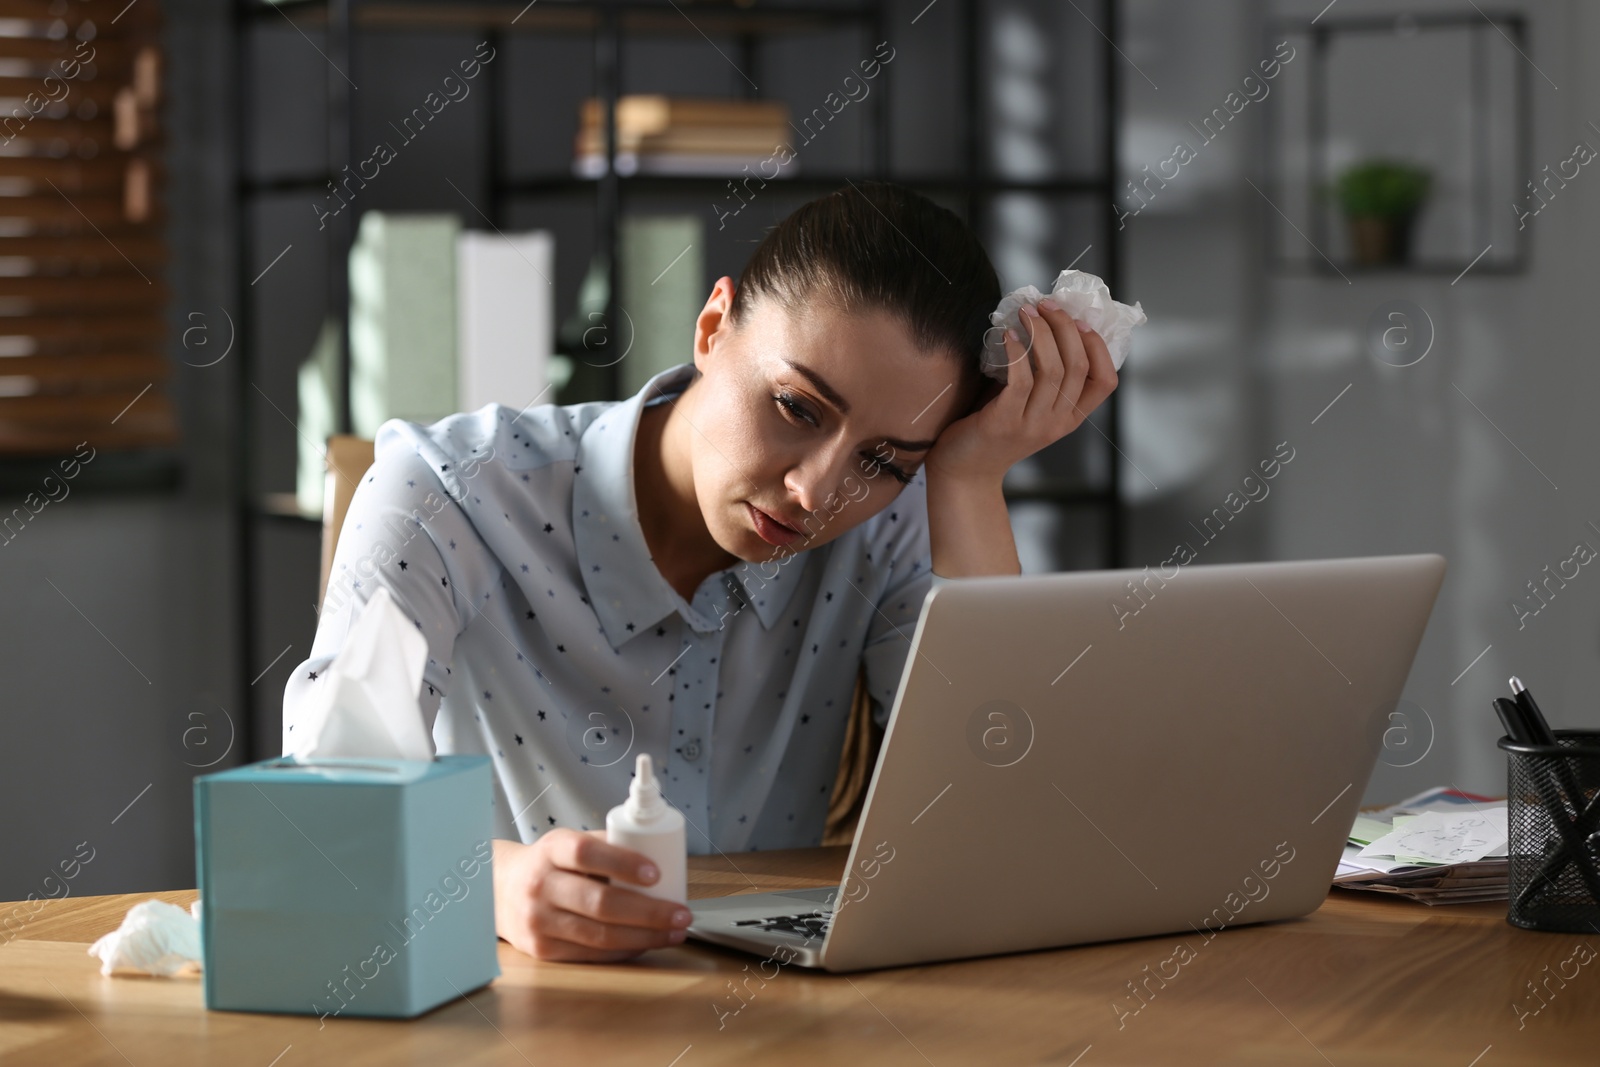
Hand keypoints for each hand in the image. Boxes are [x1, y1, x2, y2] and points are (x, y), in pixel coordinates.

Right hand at [492, 832, 692, 961]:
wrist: (500, 891)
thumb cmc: (550, 864)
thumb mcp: (568, 843)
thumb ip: (608, 845)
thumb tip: (661, 853)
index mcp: (551, 850)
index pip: (588, 853)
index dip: (623, 863)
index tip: (656, 873)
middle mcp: (541, 885)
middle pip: (600, 903)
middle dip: (649, 912)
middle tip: (681, 913)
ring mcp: (539, 921)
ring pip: (600, 935)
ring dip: (645, 936)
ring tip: (674, 932)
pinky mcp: (542, 950)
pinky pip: (592, 954)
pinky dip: (625, 950)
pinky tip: (646, 943)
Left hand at [924, 298, 1118, 486]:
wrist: (964, 472)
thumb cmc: (993, 429)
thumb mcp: (1030, 406)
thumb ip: (1043, 376)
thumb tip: (1046, 322)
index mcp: (1070, 418)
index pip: (1106, 381)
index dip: (1097, 345)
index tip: (1079, 319)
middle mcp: (1057, 423)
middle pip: (1078, 365)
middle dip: (1065, 326)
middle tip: (1045, 304)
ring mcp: (1033, 425)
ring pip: (1053, 369)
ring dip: (1040, 332)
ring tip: (1025, 312)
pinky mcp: (1005, 423)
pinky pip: (1020, 379)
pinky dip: (1016, 351)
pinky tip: (1007, 335)